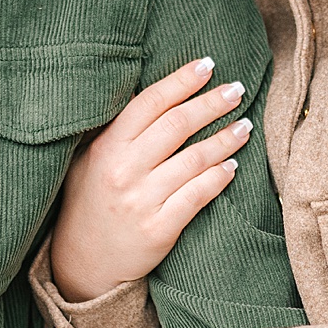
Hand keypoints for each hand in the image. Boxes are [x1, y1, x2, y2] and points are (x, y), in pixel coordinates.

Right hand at [50, 55, 254, 302]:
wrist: (82, 262)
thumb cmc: (90, 201)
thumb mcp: (90, 160)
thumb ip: (118, 130)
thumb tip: (162, 93)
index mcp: (106, 147)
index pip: (150, 102)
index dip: (181, 80)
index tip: (207, 65)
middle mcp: (123, 170)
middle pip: (177, 125)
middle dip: (212, 103)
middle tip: (236, 89)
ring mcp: (142, 201)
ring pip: (194, 159)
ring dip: (225, 139)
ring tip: (245, 126)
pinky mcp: (159, 229)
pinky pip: (198, 195)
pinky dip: (219, 177)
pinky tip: (233, 166)